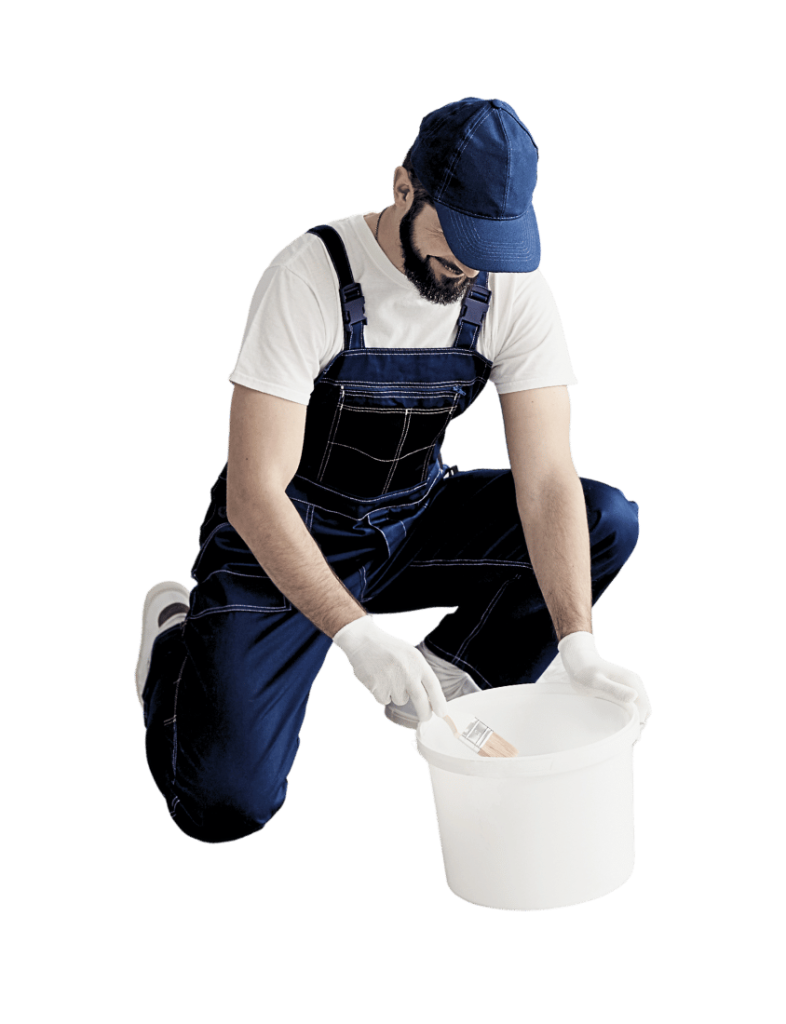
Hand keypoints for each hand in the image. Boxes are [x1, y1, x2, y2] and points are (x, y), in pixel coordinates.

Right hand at [333, 614, 448, 722]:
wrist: (362, 641)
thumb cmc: (388, 649)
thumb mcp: (408, 654)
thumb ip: (418, 672)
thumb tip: (429, 698)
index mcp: (417, 661)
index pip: (433, 685)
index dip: (439, 701)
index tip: (442, 712)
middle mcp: (406, 672)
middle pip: (420, 700)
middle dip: (425, 713)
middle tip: (426, 718)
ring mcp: (391, 680)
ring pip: (400, 700)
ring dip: (396, 694)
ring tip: (387, 677)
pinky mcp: (377, 688)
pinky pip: (384, 700)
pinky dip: (381, 694)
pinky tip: (377, 679)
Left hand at [558, 631, 651, 737]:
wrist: (578, 661)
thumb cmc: (585, 671)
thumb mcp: (597, 682)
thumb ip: (615, 689)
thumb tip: (635, 696)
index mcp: (631, 682)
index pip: (644, 707)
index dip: (639, 723)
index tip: (631, 737)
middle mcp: (634, 684)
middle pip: (644, 709)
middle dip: (639, 724)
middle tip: (629, 739)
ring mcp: (630, 687)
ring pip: (640, 709)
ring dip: (635, 721)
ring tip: (626, 735)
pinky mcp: (623, 691)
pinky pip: (632, 706)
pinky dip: (630, 716)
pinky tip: (622, 724)